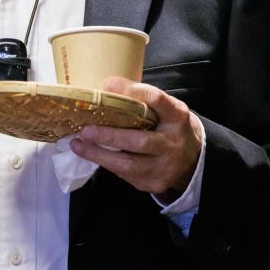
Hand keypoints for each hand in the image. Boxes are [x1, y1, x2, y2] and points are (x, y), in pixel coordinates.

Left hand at [70, 78, 202, 195]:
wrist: (192, 160)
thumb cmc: (169, 127)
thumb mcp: (164, 109)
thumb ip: (141, 98)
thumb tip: (106, 86)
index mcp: (176, 117)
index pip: (158, 101)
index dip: (135, 93)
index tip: (108, 86)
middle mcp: (172, 143)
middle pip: (140, 142)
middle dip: (110, 137)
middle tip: (85, 130)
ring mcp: (164, 167)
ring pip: (128, 165)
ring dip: (99, 155)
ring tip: (78, 144)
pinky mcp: (153, 183)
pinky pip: (125, 175)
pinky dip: (106, 163)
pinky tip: (92, 154)